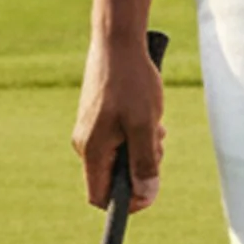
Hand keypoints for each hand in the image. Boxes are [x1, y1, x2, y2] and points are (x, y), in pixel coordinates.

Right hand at [72, 31, 164, 211]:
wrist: (118, 41)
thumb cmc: (132, 82)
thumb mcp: (145, 125)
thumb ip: (144, 163)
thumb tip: (145, 196)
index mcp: (92, 150)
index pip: (99, 197)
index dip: (125, 202)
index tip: (150, 187)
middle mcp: (86, 143)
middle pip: (113, 177)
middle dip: (140, 167)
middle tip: (157, 142)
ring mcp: (91, 128)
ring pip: (119, 155)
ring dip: (142, 148)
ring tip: (156, 124)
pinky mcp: (98, 115)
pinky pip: (119, 137)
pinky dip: (137, 132)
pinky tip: (150, 114)